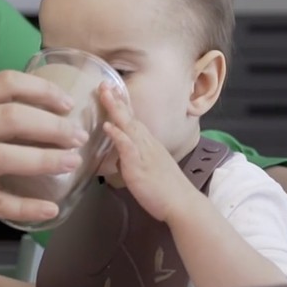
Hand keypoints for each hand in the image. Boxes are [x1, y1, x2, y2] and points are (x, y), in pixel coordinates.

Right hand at [0, 70, 88, 228]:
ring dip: (43, 159)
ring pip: (4, 155)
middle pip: (10, 116)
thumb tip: (33, 120)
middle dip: (51, 125)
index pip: (3, 83)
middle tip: (78, 136)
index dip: (40, 89)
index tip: (66, 101)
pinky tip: (50, 210)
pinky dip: (24, 206)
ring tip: (71, 163)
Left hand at [99, 85, 199, 223]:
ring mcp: (143, 152)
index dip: (121, 104)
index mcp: (148, 143)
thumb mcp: (146, 170)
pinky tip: (108, 126)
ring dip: (115, 109)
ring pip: (128, 125)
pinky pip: (127, 147)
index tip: (111, 89)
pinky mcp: (139, 165)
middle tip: (103, 82)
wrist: (183, 204)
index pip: (133, 119)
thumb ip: (132, 161)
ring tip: (104, 93)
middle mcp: (146, 143)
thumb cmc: (165, 190)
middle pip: (129, 117)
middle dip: (115, 99)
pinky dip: (118, 135)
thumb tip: (119, 158)